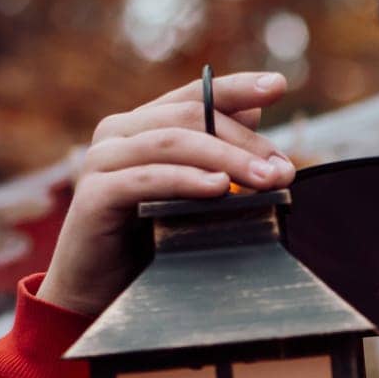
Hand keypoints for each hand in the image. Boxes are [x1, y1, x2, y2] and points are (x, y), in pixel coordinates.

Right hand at [39, 70, 297, 316]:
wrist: (100, 292)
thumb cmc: (149, 241)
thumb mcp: (191, 194)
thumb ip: (215, 155)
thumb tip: (254, 113)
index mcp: (143, 125)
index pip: (195, 96)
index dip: (237, 88)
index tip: (278, 85)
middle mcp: (119, 132)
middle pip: (191, 118)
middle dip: (244, 141)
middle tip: (283, 169)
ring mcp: (102, 159)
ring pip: (173, 143)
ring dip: (226, 159)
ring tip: (265, 180)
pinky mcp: (95, 193)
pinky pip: (148, 178)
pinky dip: (186, 180)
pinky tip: (218, 188)